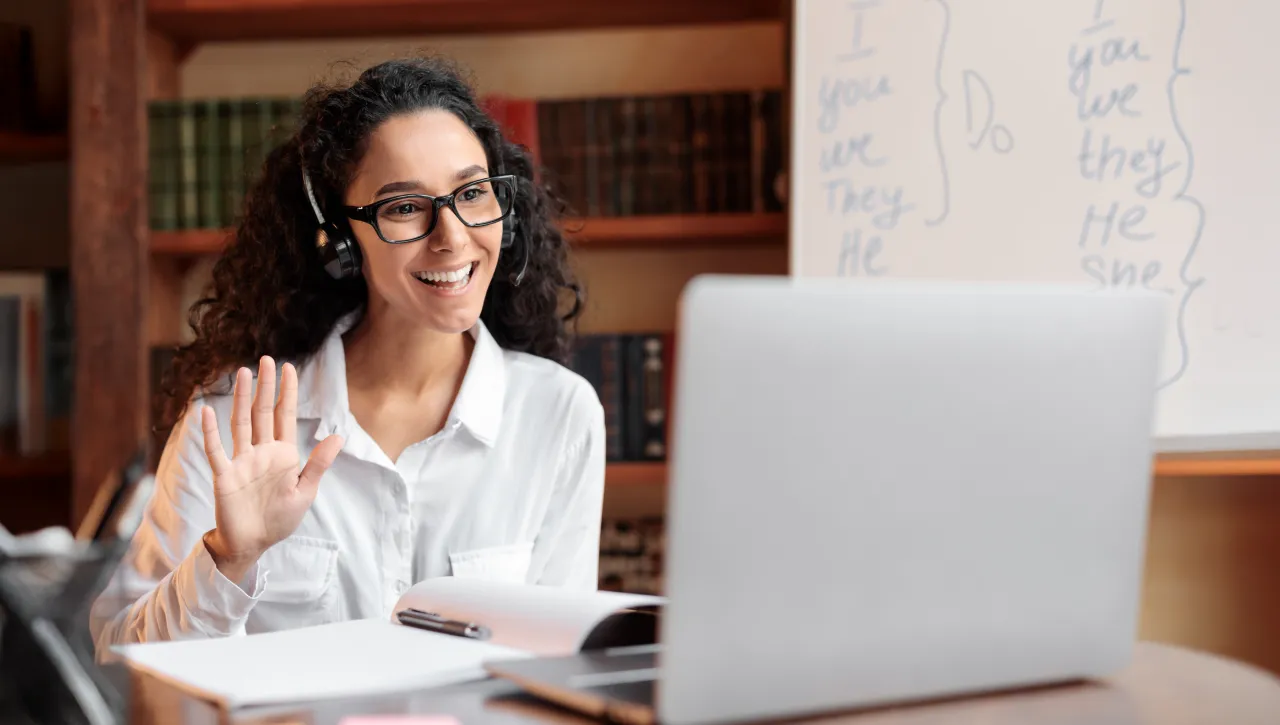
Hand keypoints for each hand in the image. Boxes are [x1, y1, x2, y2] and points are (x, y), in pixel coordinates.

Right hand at [201, 356, 344, 581]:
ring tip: (243, 373)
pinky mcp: (224, 475)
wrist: (254, 543)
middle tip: (267, 359)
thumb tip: (339, 436)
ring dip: (242, 399)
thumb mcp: (305, 491)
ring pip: (241, 423)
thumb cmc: (280, 519)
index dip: (287, 392)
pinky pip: (215, 450)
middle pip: (263, 412)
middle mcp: (261, 452)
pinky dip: (209, 432)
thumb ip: (319, 464)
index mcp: (283, 454)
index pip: (285, 416)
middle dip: (266, 386)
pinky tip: (206, 411)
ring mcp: (241, 461)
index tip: (290, 368)